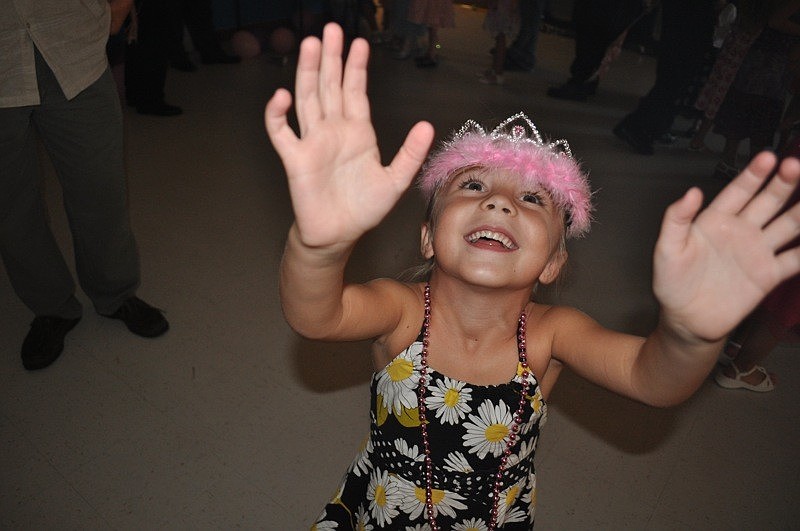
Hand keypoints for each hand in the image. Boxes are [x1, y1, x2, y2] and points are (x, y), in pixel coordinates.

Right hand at [265, 24, 434, 248]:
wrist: (339, 235)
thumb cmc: (364, 209)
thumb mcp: (395, 181)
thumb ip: (410, 153)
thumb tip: (426, 125)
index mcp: (358, 133)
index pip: (355, 92)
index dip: (356, 68)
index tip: (358, 42)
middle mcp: (334, 131)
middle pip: (329, 86)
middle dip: (330, 58)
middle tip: (330, 30)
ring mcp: (313, 142)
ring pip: (307, 99)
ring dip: (307, 72)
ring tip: (310, 44)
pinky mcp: (296, 159)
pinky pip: (281, 132)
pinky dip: (277, 115)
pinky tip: (281, 95)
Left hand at [653, 152, 799, 341]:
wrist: (686, 320)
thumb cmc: (671, 283)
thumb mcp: (666, 249)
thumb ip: (676, 220)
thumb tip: (692, 192)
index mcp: (715, 221)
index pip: (738, 192)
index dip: (753, 175)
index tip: (768, 157)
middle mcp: (740, 231)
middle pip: (768, 202)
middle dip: (783, 184)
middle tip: (795, 166)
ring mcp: (757, 252)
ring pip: (787, 225)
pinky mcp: (768, 275)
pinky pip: (796, 259)